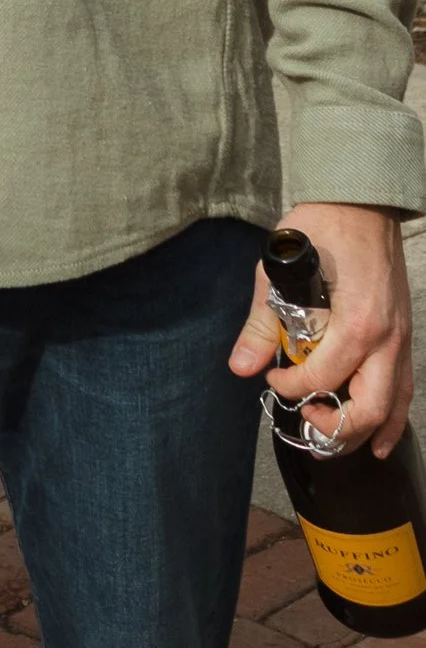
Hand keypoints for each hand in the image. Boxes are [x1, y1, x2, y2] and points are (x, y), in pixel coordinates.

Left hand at [229, 202, 414, 457]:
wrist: (361, 203)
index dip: (292, 389)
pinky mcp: (405, 335)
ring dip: (366, 431)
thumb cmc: (321, 229)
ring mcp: (401, 339)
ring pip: (393, 405)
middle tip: (307, 424)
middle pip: (369, 408)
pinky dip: (392, 416)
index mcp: (355, 323)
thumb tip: (242, 365)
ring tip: (337, 444)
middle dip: (336, 428)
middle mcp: (385, 338)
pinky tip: (380, 435)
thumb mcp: (277, 271)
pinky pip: (403, 387)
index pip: (321, 378)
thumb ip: (262, 323)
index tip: (274, 380)